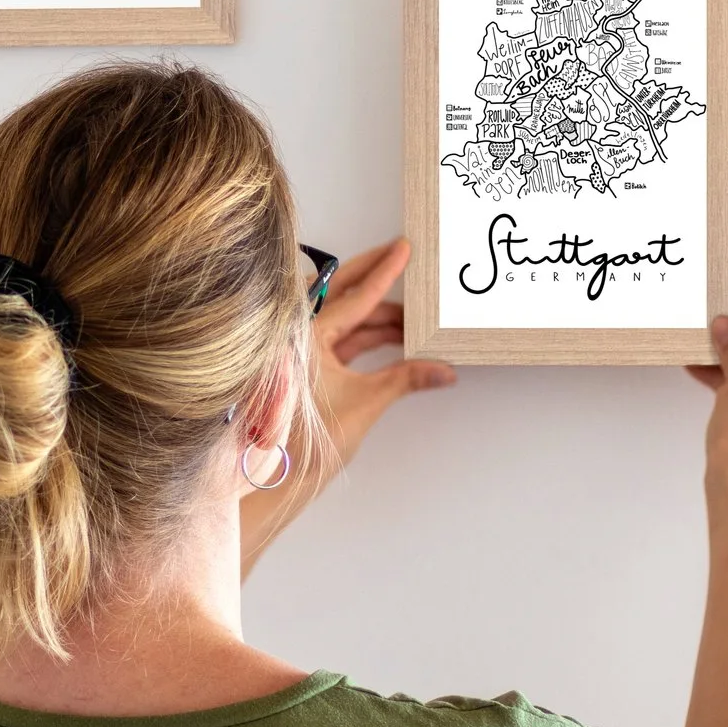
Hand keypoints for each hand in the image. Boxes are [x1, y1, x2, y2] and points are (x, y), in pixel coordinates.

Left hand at [306, 239, 456, 473]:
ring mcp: (303, 349)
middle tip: (401, 253)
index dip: (383, 272)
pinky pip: (343, 338)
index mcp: (305, 336)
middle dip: (374, 274)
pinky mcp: (310, 365)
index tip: (403, 249)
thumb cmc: (308, 443)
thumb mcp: (365, 404)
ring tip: (415, 313)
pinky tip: (398, 336)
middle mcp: (299, 335)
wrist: (281, 477)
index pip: (353, 296)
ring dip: (379, 315)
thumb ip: (406, 379)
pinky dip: (370, 336)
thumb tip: (445, 370)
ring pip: (345, 318)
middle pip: (341, 293)